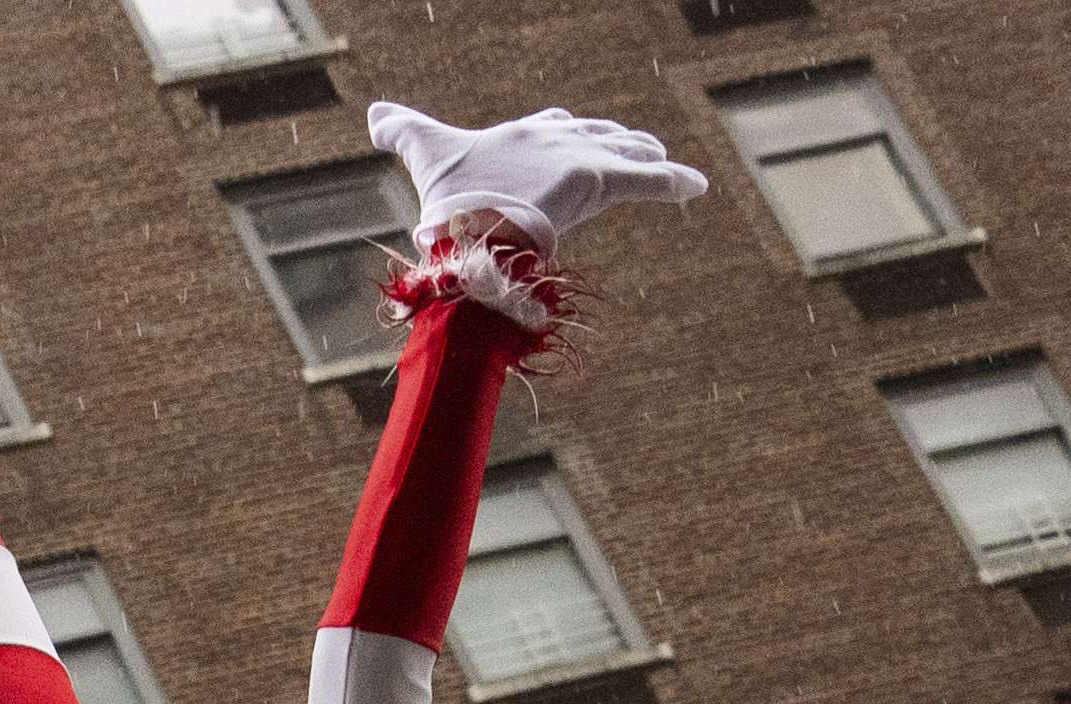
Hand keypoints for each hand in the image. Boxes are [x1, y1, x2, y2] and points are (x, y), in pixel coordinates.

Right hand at [363, 100, 704, 252]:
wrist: (467, 220)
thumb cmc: (444, 192)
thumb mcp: (423, 155)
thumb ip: (402, 130)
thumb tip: (372, 115)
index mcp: (518, 136)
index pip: (548, 127)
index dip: (561, 132)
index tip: (567, 135)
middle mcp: (552, 139)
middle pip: (592, 135)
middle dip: (612, 140)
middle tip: (631, 148)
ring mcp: (577, 159)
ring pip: (624, 155)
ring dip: (646, 158)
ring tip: (663, 163)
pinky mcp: (598, 181)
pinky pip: (648, 181)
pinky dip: (674, 180)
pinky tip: (698, 185)